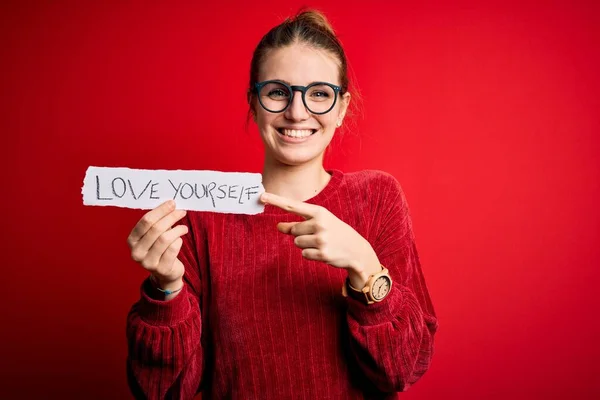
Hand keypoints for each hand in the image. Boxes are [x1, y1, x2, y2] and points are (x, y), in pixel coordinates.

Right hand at [127, 200, 187, 289]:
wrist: (165, 273)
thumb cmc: (160, 248)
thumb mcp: (154, 235)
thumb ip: (158, 222)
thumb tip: (171, 204)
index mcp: (132, 240)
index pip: (146, 221)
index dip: (161, 210)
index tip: (172, 203)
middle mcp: (136, 252)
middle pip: (156, 229)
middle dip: (171, 217)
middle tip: (182, 212)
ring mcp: (147, 262)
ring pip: (165, 239)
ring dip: (177, 230)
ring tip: (184, 228)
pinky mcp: (161, 269)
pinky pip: (173, 249)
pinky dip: (179, 241)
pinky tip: (180, 240)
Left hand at [260, 192, 380, 285]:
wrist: (356, 249)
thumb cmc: (334, 232)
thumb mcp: (319, 223)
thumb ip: (297, 224)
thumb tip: (277, 226)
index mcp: (319, 212)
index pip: (293, 205)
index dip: (276, 200)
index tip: (262, 195)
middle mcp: (320, 223)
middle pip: (293, 230)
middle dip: (301, 234)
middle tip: (317, 235)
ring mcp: (321, 238)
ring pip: (297, 243)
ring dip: (305, 245)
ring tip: (321, 243)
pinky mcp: (322, 253)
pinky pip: (304, 254)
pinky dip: (310, 254)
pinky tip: (323, 252)